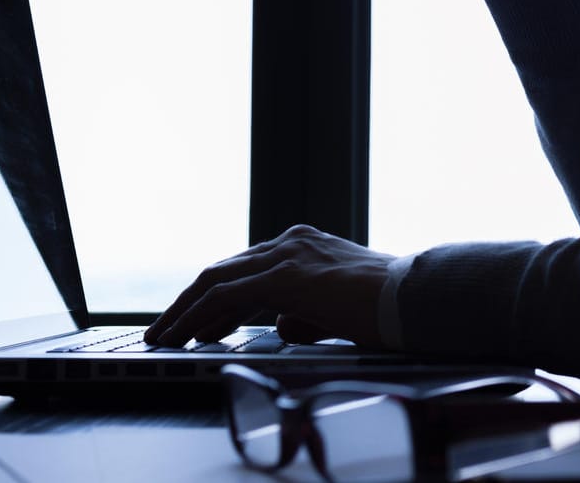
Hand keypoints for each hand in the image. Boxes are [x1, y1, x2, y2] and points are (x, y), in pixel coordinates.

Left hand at [145, 224, 394, 347]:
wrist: (417, 297)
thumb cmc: (389, 307)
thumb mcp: (339, 309)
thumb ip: (306, 314)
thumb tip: (281, 327)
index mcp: (307, 246)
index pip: (248, 269)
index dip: (217, 296)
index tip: (197, 320)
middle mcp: (292, 243)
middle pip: (223, 270)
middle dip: (190, 301)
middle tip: (166, 327)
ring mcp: (286, 255)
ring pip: (215, 280)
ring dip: (183, 310)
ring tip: (162, 336)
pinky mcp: (283, 277)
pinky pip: (224, 296)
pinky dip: (197, 315)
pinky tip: (183, 333)